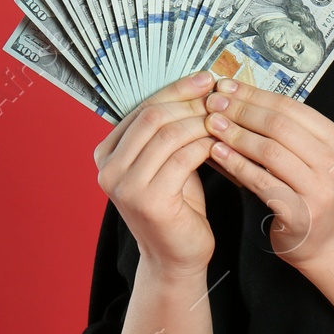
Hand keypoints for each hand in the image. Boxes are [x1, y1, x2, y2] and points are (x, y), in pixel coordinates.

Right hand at [93, 71, 219, 277]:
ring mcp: (124, 186)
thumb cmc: (177, 205)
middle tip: (221, 96)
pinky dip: (208, 145)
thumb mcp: (166, 161)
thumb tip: (200, 85)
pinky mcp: (148, 200)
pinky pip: (184, 157)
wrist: (177, 256)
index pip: (143, 108)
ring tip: (227, 119)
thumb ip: (169, 130)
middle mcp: (107, 168)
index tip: (206, 77)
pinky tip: (224, 143)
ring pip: (169, 134)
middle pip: (153, 116)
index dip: (177, 89)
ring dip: (203, 122)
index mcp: (106, 153)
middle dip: (191, 102)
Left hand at [202, 78, 333, 271]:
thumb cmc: (307, 194)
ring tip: (211, 124)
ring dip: (236, 135)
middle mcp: (332, 161)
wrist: (327, 241)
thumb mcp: (303, 158)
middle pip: (280, 126)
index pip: (290, 107)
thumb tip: (232, 99)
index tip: (226, 86)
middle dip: (242, 111)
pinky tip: (217, 154)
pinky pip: (262, 182)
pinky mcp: (301, 212)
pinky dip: (237, 165)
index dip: (255, 94)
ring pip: (271, 152)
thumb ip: (275, 132)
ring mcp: (319, 188)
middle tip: (213, 103)